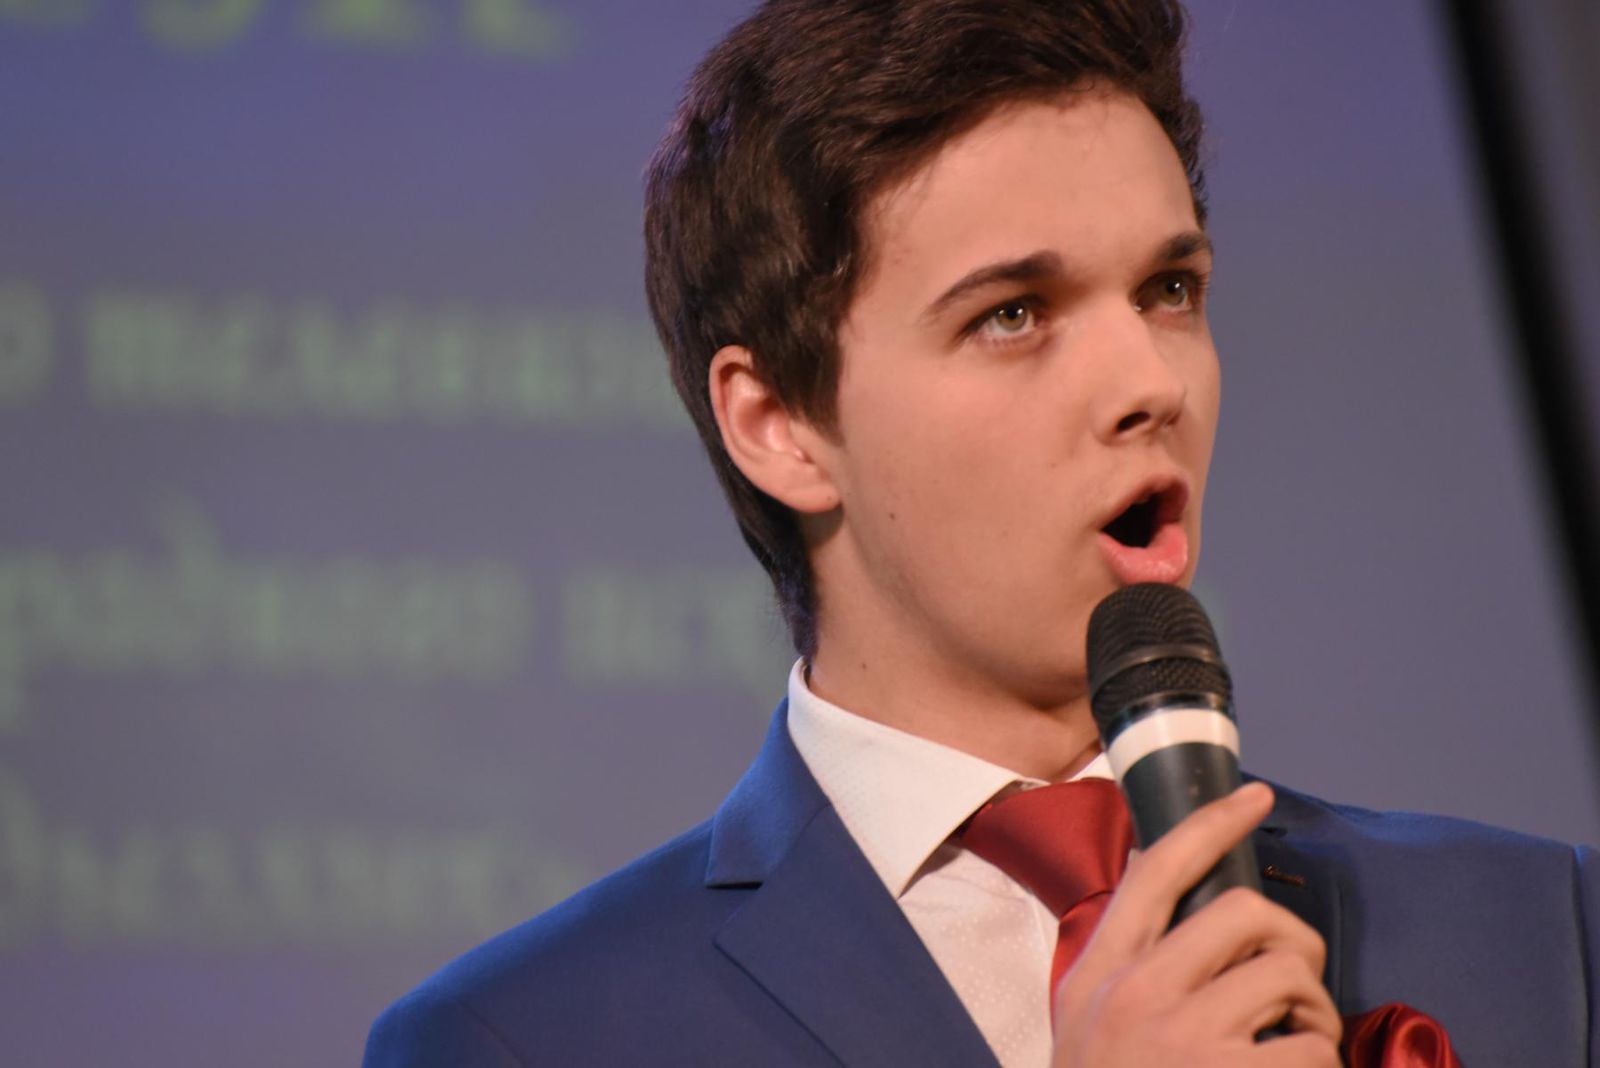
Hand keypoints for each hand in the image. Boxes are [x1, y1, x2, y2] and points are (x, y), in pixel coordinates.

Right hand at [1050, 783, 1341, 1066]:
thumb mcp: (1080, 1022)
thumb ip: (1118, 964)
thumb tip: (1158, 883)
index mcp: (1098, 976)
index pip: (1155, 874)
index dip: (1211, 825)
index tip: (1254, 796)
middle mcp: (1135, 995)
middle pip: (1243, 910)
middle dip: (1292, 942)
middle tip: (1298, 990)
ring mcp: (1183, 1039)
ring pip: (1288, 975)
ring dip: (1315, 1016)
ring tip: (1299, 1048)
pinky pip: (1312, 1049)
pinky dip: (1323, 1065)